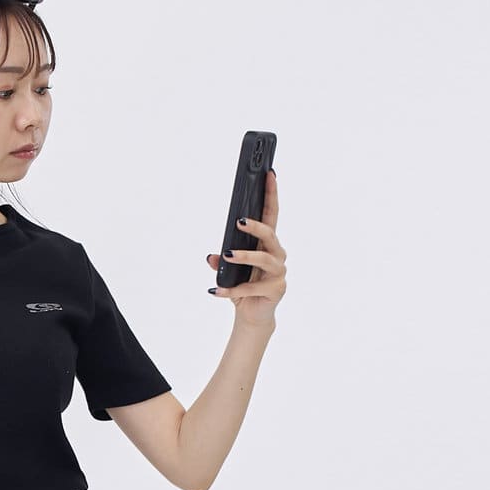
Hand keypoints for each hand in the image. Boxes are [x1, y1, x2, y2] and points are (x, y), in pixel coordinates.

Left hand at [207, 169, 285, 325]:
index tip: (270, 174)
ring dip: (244, 257)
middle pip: (270, 234)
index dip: (271, 194)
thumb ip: (222, 261)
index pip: (271, 214)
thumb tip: (211, 257)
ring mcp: (279, 272)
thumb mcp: (229, 271)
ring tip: (226, 255)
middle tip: (238, 221)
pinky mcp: (276, 289)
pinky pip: (251, 287)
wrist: (252, 315)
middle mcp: (277, 255)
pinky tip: (216, 291)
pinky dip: (231, 290)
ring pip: (263, 259)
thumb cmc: (243, 286)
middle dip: (255, 226)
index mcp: (268, 244)